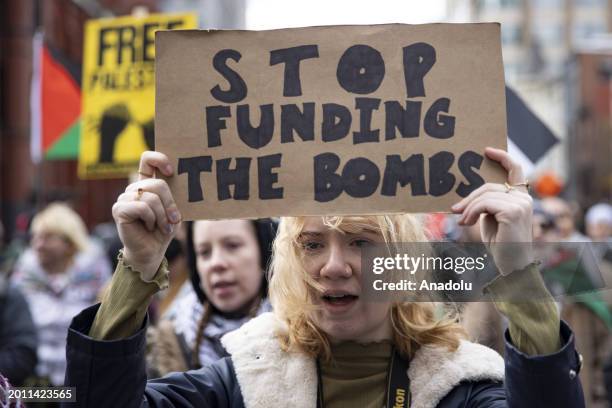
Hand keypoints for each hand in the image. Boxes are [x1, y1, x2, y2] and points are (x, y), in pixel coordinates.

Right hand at [112, 151, 180, 279]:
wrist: (151, 252)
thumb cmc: (163, 231)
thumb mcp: (173, 211)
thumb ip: (174, 197)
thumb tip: (182, 181)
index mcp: (146, 184)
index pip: (147, 160)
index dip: (159, 159)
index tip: (171, 171)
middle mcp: (134, 189)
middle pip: (157, 184)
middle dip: (170, 203)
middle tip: (173, 219)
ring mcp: (125, 198)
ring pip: (151, 197)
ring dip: (162, 215)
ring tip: (162, 227)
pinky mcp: (119, 209)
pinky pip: (142, 207)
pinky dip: (151, 219)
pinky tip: (149, 227)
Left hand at [451, 147, 532, 273]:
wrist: (510, 264)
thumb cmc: (500, 243)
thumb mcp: (491, 218)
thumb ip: (486, 204)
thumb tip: (469, 196)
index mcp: (520, 198)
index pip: (515, 170)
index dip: (502, 157)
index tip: (487, 150)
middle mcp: (524, 199)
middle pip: (490, 186)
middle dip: (470, 197)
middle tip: (455, 209)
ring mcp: (521, 204)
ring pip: (485, 195)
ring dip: (468, 208)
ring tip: (462, 220)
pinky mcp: (513, 211)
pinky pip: (485, 204)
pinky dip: (472, 212)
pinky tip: (467, 223)